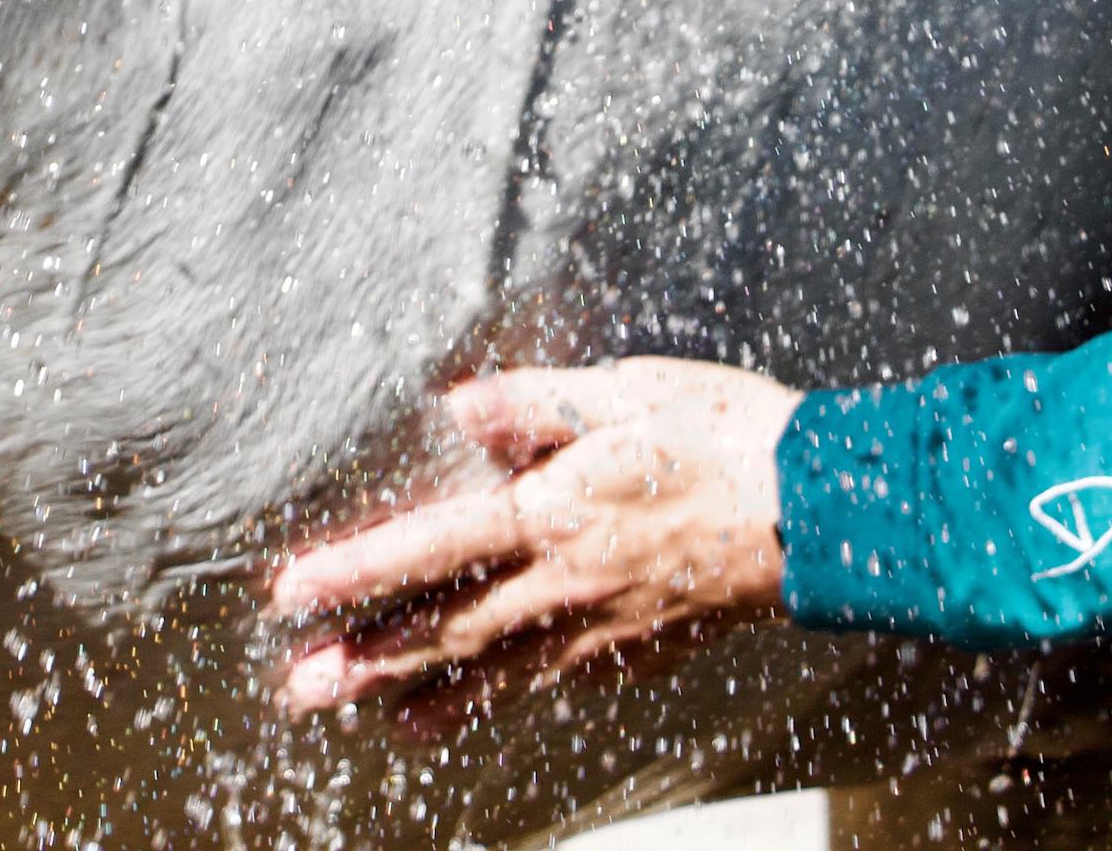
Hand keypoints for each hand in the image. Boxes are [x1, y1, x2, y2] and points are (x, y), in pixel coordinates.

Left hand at [269, 359, 798, 720]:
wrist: (819, 512)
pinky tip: (471, 702)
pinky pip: (552, 677)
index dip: (355, 572)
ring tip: (369, 719)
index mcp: (553, 512)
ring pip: (493, 670)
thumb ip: (530, 402)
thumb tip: (454, 407)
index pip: (428, 549)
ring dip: (421, 694)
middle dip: (366, 663)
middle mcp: (564, 583)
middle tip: (301, 690)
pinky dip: (501, 694)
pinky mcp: (634, 651)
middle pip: (445, 632)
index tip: (292, 594)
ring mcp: (599, 629)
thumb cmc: (723, 435)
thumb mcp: (624, 392)